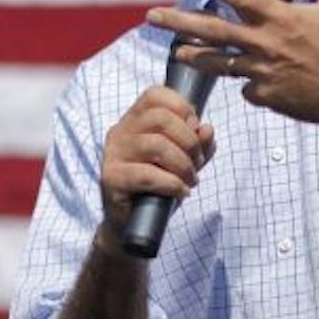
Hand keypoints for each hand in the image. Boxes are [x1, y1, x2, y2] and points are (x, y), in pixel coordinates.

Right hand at [98, 85, 214, 240]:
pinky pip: (147, 175)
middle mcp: (120, 132)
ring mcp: (113, 155)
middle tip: (197, 163)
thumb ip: (198, 143)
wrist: (132, 224)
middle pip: (160, 118)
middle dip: (189, 141)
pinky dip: (172, 183)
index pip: (156, 94)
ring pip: (155, 145)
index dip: (183, 108)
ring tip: (190, 180)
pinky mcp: (112, 179)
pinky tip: (181, 192)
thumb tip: (206, 129)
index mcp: (134, 119)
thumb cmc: (157, 187)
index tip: (195, 131)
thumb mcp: (184, 160)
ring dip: (183, 165)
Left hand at [148, 0, 318, 131]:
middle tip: (150, 16)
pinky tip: (258, 81)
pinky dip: (248, 81)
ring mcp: (262, 73)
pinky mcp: (266, 97)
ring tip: (176, 50)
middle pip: (212, 31)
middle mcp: (266, 44)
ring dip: (195, 56)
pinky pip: (246, 87)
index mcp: (281, 18)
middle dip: (177, 22)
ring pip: (218, 63)